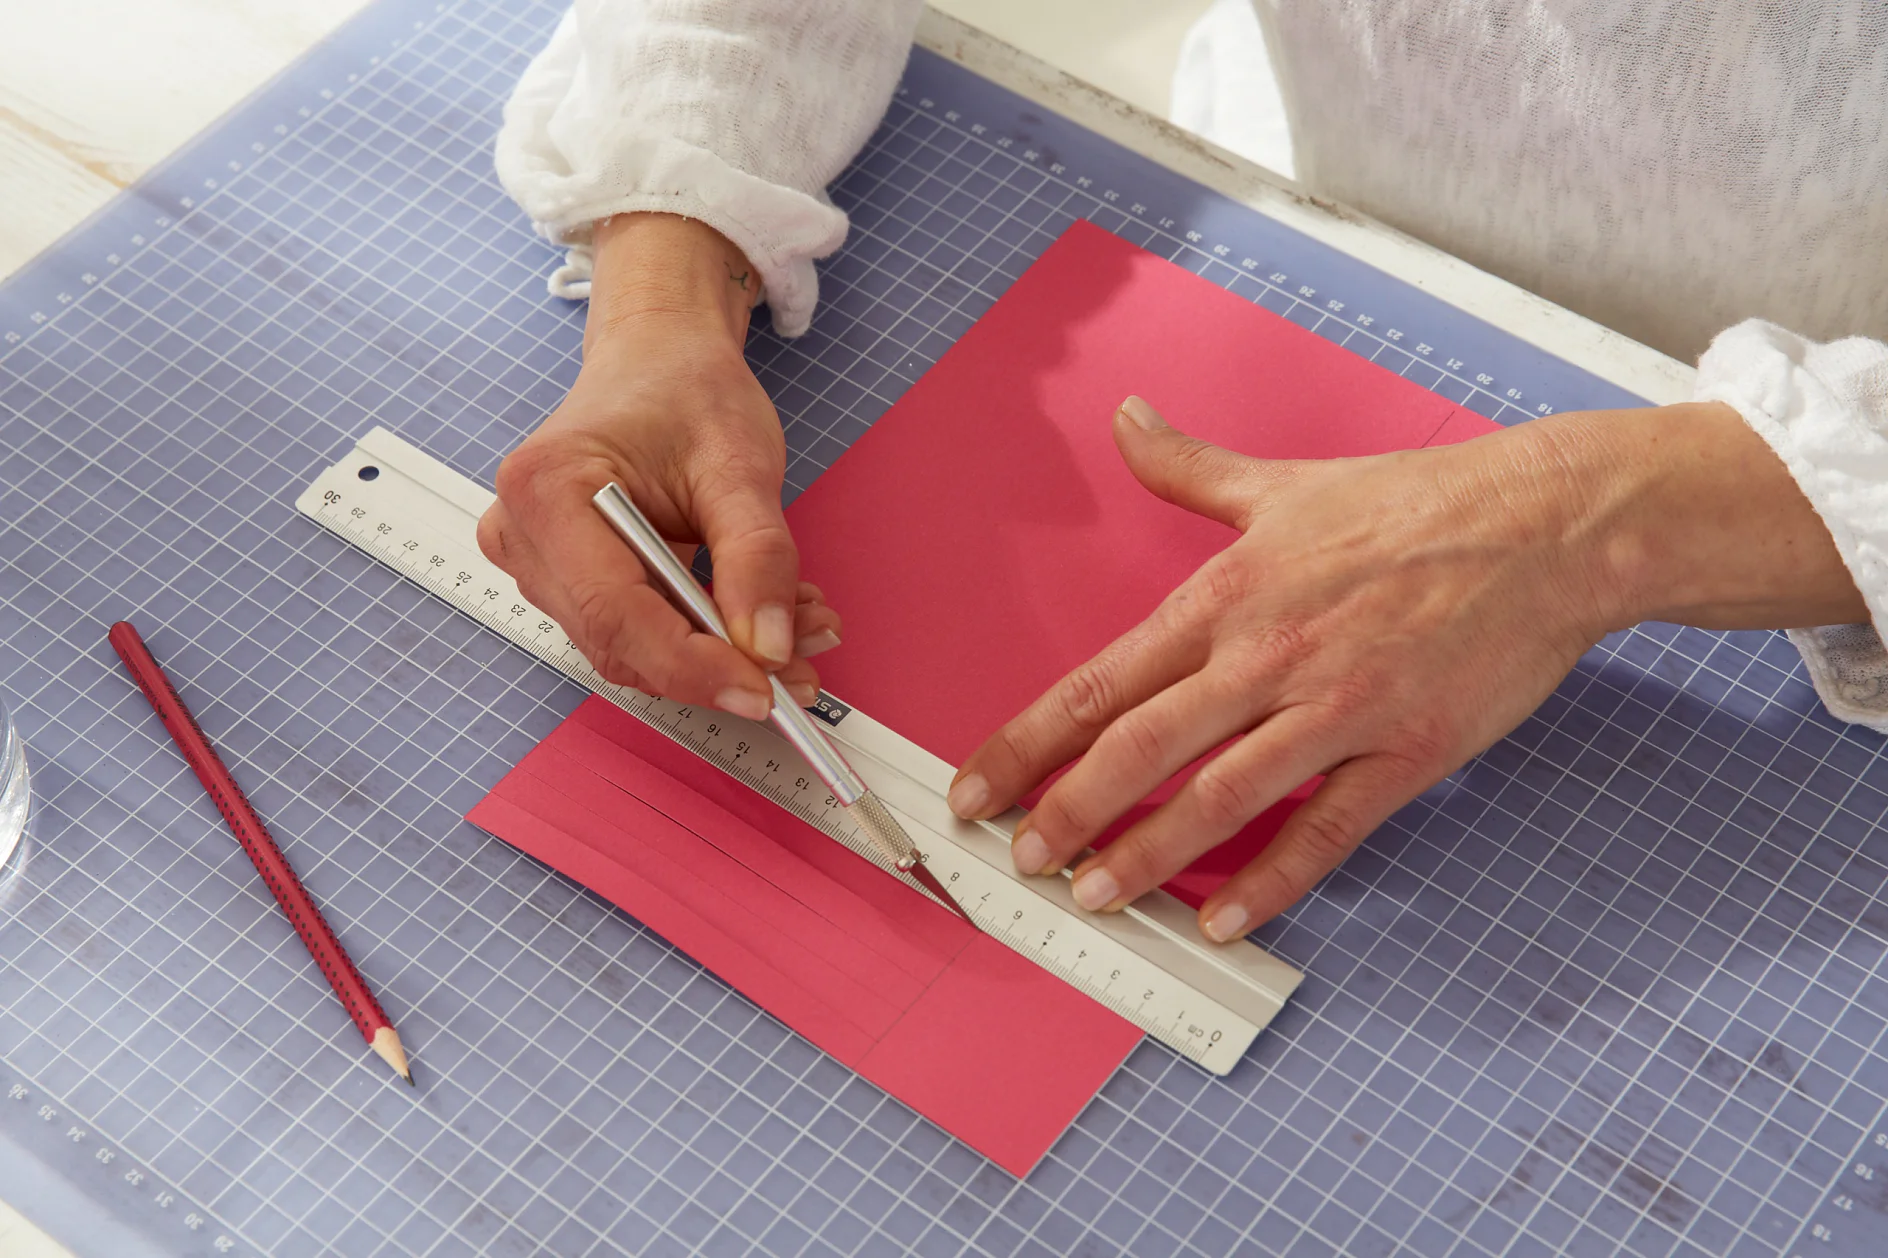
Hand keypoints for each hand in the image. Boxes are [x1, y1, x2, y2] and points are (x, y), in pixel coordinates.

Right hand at [478, 215, 839, 720]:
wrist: (659, 357)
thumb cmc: (685, 388)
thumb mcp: (739, 463)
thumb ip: (756, 557)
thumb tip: (770, 648)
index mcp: (546, 490)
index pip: (616, 613)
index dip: (692, 665)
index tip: (763, 689)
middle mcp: (522, 536)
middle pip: (621, 642)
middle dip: (717, 665)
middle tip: (803, 667)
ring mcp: (538, 565)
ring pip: (634, 648)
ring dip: (721, 653)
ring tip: (799, 623)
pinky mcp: (567, 580)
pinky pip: (638, 632)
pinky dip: (706, 636)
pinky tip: (764, 616)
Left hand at [947, 396, 1863, 941]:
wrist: (1546, 524)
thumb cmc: (1413, 502)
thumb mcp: (1282, 482)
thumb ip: (1188, 466)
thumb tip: (1125, 418)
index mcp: (1225, 597)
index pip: (1099, 684)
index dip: (1026, 743)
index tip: (976, 787)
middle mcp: (1265, 657)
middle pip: (1139, 748)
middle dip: (1066, 811)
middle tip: (1019, 859)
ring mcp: (1335, 709)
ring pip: (1218, 797)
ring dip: (1147, 853)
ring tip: (1096, 896)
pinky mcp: (1405, 750)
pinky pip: (1325, 831)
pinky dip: (1271, 880)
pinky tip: (1223, 918)